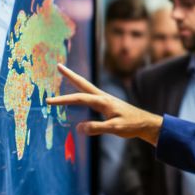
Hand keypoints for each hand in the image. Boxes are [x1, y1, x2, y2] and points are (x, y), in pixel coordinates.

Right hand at [47, 64, 162, 144]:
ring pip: (86, 87)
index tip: (48, 101)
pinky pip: (90, 95)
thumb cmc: (131, 125)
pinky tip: (79, 95)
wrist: (145, 123)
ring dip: (75, 81)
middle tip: (58, 65)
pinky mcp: (107, 104)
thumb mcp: (115, 128)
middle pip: (83, 83)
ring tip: (64, 74)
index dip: (63, 100)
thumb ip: (97, 128)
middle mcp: (103, 97)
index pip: (79, 98)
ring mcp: (105, 99)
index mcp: (103, 101)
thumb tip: (79, 127)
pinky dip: (81, 92)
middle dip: (69, 75)